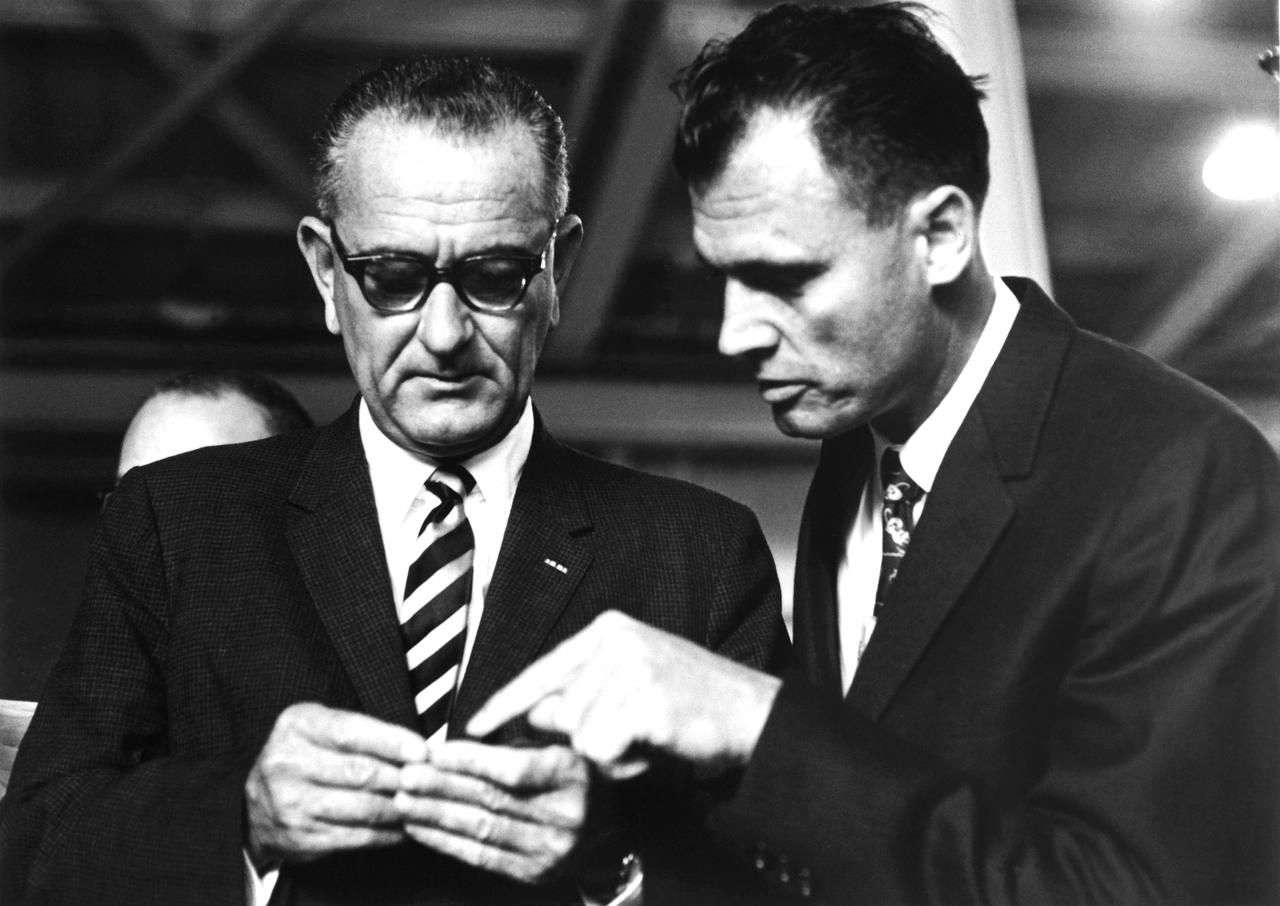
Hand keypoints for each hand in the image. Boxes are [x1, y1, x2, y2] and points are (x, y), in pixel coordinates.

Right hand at [245, 702, 428, 865]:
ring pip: (363, 808)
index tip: (422, 751)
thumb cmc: (306, 756)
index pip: (350, 733)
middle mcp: (287, 764)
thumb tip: (420, 749)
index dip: (391, 742)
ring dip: (401, 808)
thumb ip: (364, 731)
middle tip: (432, 780)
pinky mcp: (300, 838)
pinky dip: (388, 834)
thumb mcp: (323, 728)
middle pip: (361, 772)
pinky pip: (356, 837)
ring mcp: (290, 804)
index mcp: (297, 726)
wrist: (255, 805)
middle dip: (403, 777)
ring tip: (424, 803)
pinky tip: (405, 827)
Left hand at [394, 741, 589, 883]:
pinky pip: (481, 856)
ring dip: (435, 814)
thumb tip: (477, 726)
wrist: (606, 832)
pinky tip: (420, 827)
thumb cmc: (575, 776)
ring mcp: (551, 849)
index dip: (472, 761)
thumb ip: (528, 731)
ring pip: (481, 828)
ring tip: (404, 798)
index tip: (436, 751)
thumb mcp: (565, 742)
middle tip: (407, 773)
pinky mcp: (534, 873)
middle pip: (492, 799)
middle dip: (442, 786)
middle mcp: (566, 816)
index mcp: (574, 775)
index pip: (515, 770)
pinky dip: (445, 841)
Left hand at [467, 610, 782, 778]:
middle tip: (638, 732)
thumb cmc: (691, 706)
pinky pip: (602, 751)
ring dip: (611, 753)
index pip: (541, 670)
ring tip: (651, 737)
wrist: (753, 716)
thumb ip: (579, 695)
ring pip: (578, 736)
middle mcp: (615, 640)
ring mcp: (630, 667)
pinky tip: (656, 746)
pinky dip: (626, 763)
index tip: (472, 727)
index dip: (504, 703)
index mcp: (608, 629)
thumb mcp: (629, 688)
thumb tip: (532, 717)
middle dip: (588, 739)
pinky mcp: (644, 700)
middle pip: (558, 713)